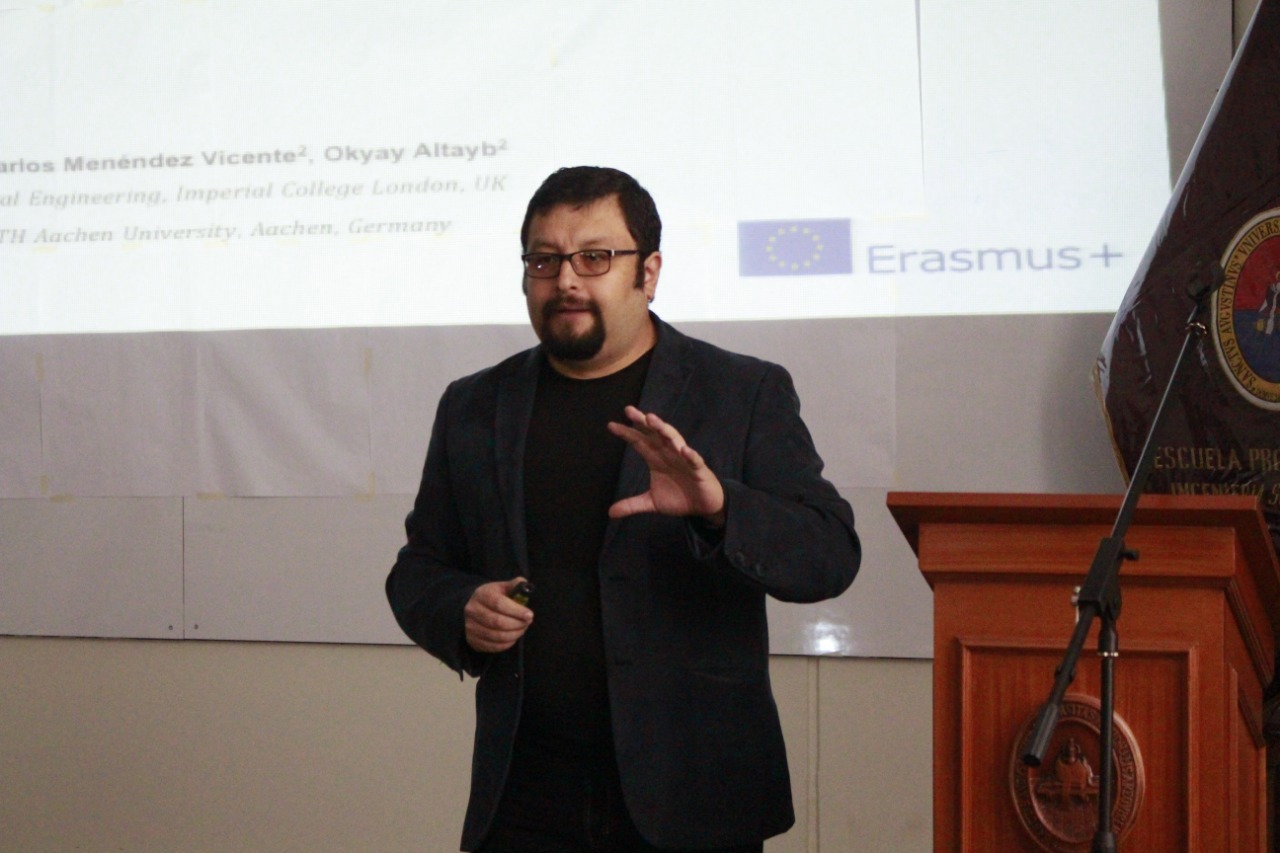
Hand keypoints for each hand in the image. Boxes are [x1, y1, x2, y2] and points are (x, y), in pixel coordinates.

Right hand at [464, 578, 532, 652]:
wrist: (473, 607)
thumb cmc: (493, 597)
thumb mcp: (502, 587)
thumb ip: (516, 585)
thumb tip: (527, 587)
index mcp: (482, 595)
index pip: (499, 604)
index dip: (517, 611)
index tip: (529, 615)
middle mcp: (473, 611)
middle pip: (498, 622)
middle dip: (517, 624)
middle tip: (527, 622)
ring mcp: (471, 627)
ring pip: (497, 636)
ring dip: (514, 634)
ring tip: (522, 629)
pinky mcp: (473, 641)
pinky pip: (494, 647)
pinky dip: (507, 643)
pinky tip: (513, 637)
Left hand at [607, 405, 725, 524]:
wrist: (703, 506)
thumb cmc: (679, 497)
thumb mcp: (651, 503)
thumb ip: (632, 505)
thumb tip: (610, 513)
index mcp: (656, 459)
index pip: (639, 442)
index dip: (626, 433)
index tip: (611, 425)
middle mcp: (668, 454)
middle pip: (654, 434)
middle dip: (643, 422)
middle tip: (629, 410)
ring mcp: (684, 459)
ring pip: (673, 439)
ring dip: (663, 429)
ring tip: (652, 419)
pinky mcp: (699, 469)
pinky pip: (694, 460)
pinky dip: (690, 455)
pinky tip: (683, 450)